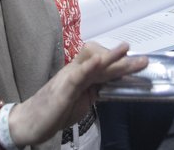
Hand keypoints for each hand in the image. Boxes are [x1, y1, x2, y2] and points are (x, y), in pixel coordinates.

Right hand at [7, 42, 146, 146]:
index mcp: (80, 75)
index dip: (119, 62)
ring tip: (127, 51)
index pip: (103, 64)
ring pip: (92, 64)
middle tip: (144, 60)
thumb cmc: (54, 111)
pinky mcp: (62, 90)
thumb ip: (94, 90)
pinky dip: (88, 67)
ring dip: (111, 58)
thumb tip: (111, 84)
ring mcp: (68, 78)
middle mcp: (75, 71)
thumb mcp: (81, 100)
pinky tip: (98, 61)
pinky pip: (76, 75)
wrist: (29, 123)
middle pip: (101, 61)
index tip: (137, 63)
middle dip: (123, 60)